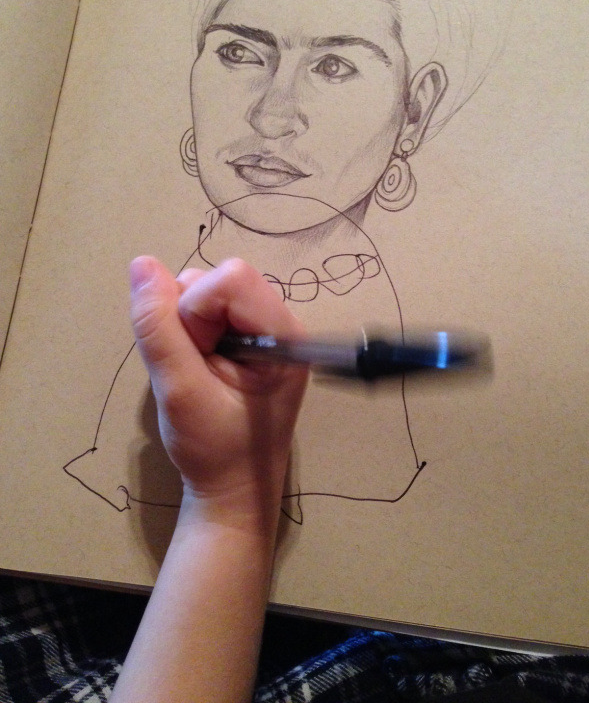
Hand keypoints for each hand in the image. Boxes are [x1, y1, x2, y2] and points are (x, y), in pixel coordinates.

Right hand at [129, 256, 307, 530]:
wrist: (232, 490)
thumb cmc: (215, 451)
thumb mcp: (179, 393)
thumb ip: (158, 329)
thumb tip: (141, 264)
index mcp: (282, 334)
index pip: (231, 279)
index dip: (197, 311)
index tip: (197, 358)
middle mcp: (278, 321)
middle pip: (217, 279)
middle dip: (189, 319)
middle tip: (196, 369)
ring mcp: (262, 327)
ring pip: (205, 290)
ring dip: (185, 326)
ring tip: (196, 372)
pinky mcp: (245, 334)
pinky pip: (204, 308)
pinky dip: (188, 332)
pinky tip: (198, 367)